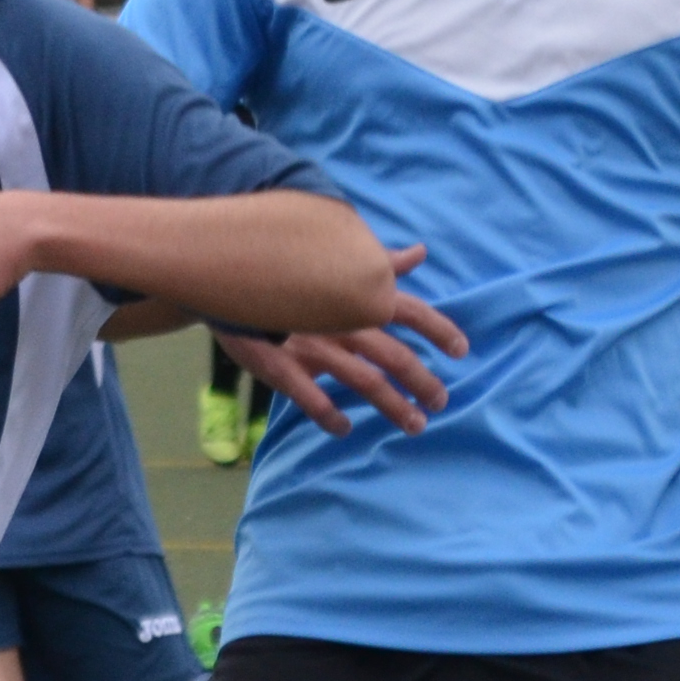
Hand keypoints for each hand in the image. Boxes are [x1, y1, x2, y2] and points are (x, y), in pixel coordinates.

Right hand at [233, 247, 471, 436]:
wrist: (218, 280)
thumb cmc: (282, 276)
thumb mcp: (331, 263)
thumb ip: (377, 262)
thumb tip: (420, 252)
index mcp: (351, 294)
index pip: (407, 308)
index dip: (438, 329)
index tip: (461, 350)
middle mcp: (338, 318)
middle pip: (394, 354)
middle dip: (423, 381)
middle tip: (440, 403)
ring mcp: (310, 343)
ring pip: (363, 380)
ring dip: (393, 405)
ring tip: (415, 424)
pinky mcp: (278, 364)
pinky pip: (310, 396)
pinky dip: (330, 415)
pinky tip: (345, 428)